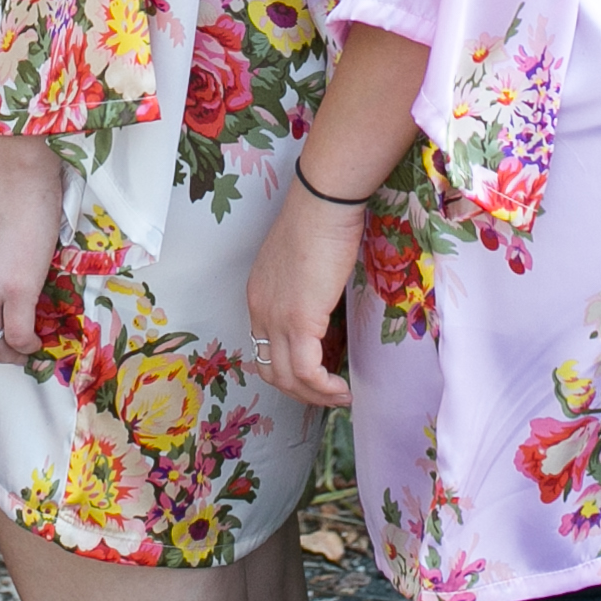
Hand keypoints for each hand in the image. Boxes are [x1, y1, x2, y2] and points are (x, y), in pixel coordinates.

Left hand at [244, 170, 366, 410]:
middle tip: (328, 394)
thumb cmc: (319, 220)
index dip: (288, 370)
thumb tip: (324, 303)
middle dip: (301, 391)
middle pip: (271, 371)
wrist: (322, 204)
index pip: (264, 349)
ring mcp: (276, 319)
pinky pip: (307, 372)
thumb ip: (305, 287)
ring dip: (315, 395)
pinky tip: (341, 388)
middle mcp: (260, 311)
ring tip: (339, 396)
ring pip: (288, 378)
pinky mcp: (299, 321)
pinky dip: (324, 387)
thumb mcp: (302, 262)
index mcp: (258, 296)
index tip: (315, 375)